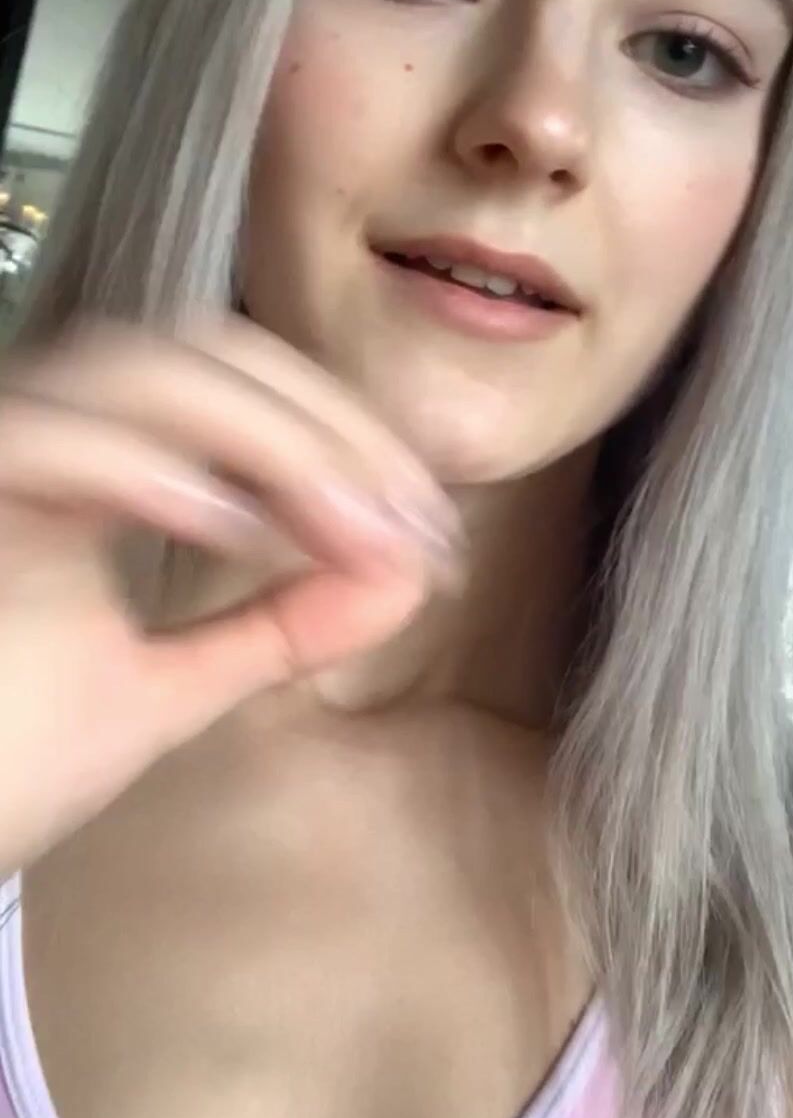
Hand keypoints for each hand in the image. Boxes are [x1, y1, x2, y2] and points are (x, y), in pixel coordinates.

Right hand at [0, 313, 462, 880]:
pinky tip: (232, 528)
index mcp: (88, 466)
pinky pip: (43, 438)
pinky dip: (145, 467)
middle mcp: (38, 439)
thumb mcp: (167, 689)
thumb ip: (277, 629)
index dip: (339, 433)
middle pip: (197, 353)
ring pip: (131, 370)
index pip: (229, 386)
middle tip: (409, 520)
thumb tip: (403, 573)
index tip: (425, 525)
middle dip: (322, 424)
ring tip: (346, 523)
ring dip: (262, 435)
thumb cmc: (1, 764)